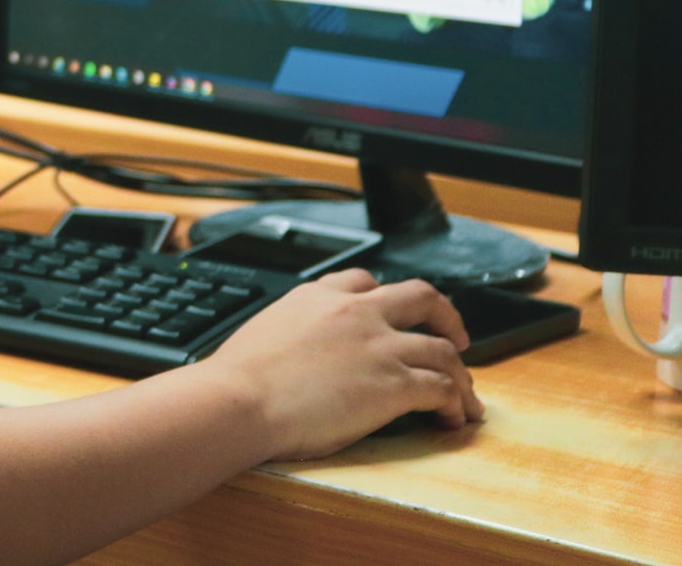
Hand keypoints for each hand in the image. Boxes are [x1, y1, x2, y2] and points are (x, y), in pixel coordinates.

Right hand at [198, 269, 483, 460]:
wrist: (239, 400)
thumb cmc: (238, 379)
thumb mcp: (265, 331)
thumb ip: (292, 330)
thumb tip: (292, 352)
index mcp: (317, 296)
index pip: (364, 281)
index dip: (388, 297)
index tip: (395, 314)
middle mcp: (355, 313)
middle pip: (422, 297)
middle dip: (446, 316)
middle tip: (455, 336)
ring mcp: (379, 347)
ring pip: (444, 349)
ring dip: (460, 375)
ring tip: (463, 396)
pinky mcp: (394, 385)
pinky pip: (443, 390)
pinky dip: (455, 405)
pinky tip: (452, 419)